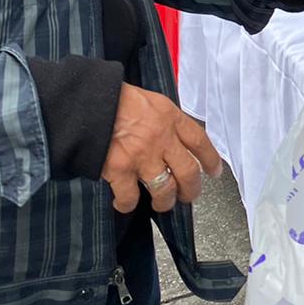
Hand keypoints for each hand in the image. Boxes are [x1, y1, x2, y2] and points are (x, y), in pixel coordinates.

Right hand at [101, 84, 221, 213]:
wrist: (88, 103)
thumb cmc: (118, 100)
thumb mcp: (152, 102)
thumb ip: (166, 121)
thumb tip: (175, 141)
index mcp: (171, 118)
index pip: (200, 141)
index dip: (211, 160)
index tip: (214, 172)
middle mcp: (162, 138)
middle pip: (188, 172)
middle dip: (191, 190)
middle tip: (188, 196)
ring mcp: (142, 156)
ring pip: (165, 190)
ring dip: (164, 202)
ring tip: (161, 203)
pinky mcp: (120, 170)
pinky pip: (130, 198)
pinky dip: (128, 204)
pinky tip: (125, 203)